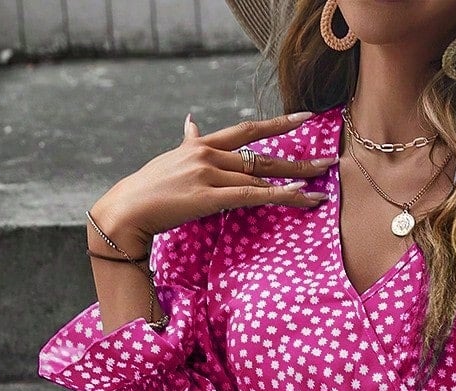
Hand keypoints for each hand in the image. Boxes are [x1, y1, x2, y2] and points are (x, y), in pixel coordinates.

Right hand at [90, 109, 332, 249]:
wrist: (127, 209)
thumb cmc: (148, 189)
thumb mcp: (171, 159)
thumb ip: (187, 142)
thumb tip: (192, 122)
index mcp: (202, 145)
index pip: (246, 130)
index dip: (277, 123)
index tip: (303, 118)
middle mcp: (209, 154)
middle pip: (262, 155)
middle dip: (297, 159)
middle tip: (328, 161)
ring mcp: (209, 174)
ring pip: (261, 176)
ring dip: (294, 183)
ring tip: (321, 187)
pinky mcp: (209, 196)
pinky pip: (252, 195)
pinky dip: (278, 195)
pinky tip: (299, 196)